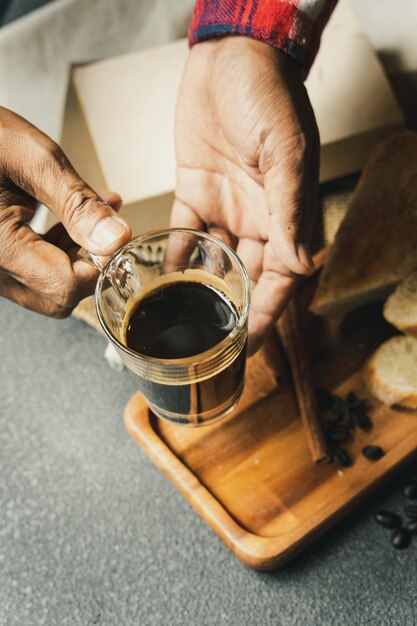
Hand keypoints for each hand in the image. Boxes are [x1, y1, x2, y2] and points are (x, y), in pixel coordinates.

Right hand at [0, 107, 130, 316]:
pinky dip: (58, 251)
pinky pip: (33, 273)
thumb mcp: (35, 160)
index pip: (65, 286)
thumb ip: (78, 204)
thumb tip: (116, 240)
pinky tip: (72, 220)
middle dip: (90, 263)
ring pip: (48, 288)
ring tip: (97, 211)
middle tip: (107, 225)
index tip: (115, 239)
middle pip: (58, 297)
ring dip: (78, 255)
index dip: (99, 266)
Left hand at [173, 38, 318, 352]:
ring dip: (199, 287)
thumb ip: (291, 211)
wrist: (233, 56)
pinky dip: (173, 253)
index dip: (267, 315)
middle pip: (245, 277)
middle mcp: (256, 217)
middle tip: (209, 341)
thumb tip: (299, 265)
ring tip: (180, 317)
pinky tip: (161, 276)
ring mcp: (225, 206)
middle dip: (229, 310)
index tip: (249, 346)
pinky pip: (184, 231)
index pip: (279, 278)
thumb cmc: (269, 96)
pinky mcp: (195, 188)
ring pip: (213, 259)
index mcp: (284, 214)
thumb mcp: (286, 153)